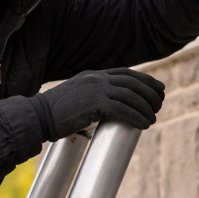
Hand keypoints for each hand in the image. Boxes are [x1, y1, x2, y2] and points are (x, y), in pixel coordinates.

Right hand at [36, 68, 164, 140]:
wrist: (39, 116)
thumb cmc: (57, 112)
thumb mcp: (78, 96)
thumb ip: (93, 96)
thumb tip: (110, 109)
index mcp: (94, 75)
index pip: (126, 73)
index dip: (145, 81)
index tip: (158, 89)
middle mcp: (97, 79)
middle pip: (133, 82)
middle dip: (150, 93)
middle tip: (159, 104)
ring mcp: (96, 89)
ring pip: (131, 96)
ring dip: (145, 108)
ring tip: (153, 118)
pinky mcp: (94, 103)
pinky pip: (123, 110)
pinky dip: (137, 117)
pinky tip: (144, 124)